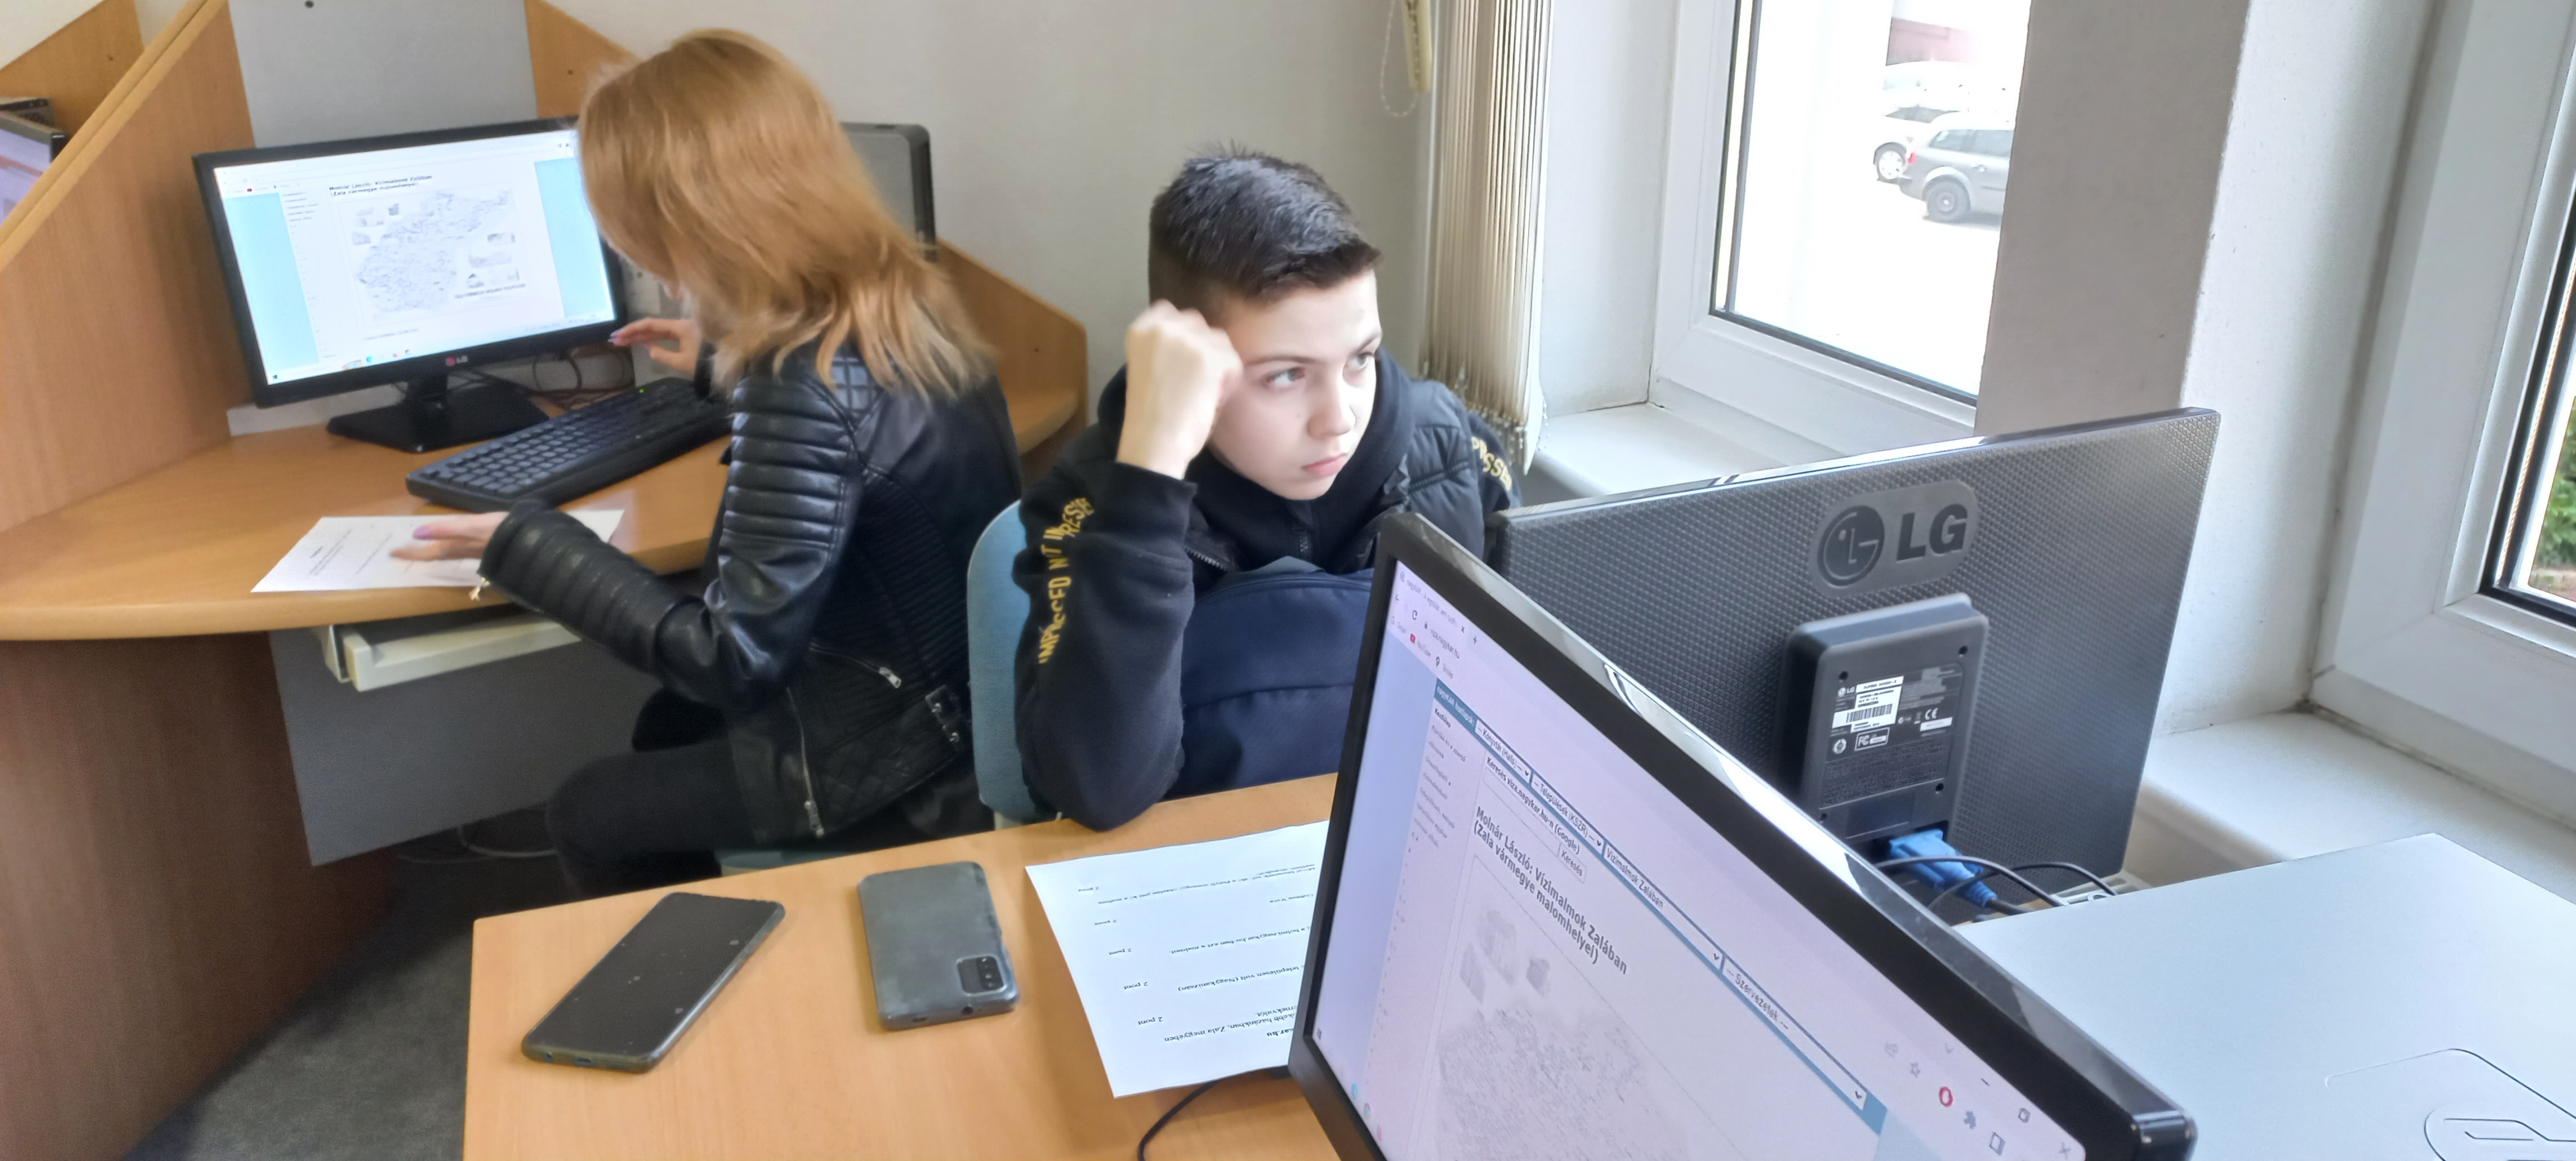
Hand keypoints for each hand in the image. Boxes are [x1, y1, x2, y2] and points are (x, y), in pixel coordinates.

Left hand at [391, 512, 506, 561]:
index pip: (428, 552)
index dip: (411, 553)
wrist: (534, 540)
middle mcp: (464, 550)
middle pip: (437, 554)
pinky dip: (451, 546)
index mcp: (458, 546)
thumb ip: (445, 529)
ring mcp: (476, 550)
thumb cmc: (501, 531)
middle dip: (419, 553)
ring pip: (448, 552)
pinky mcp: (488, 547)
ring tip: (423, 549)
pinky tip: (456, 544)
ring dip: (434, 551)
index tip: (392, 554)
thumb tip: (417, 534)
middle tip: (402, 553)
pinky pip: (460, 549)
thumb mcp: (471, 527)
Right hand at [611, 316, 702, 373]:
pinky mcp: (688, 335)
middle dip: (634, 333)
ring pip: (659, 330)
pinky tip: (643, 343)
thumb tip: (647, 347)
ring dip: (642, 336)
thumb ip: (662, 354)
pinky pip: (667, 335)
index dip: (633, 329)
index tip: (618, 335)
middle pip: (653, 326)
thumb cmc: (705, 363)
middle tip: (616, 340)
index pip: (651, 324)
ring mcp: (685, 329)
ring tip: (624, 342)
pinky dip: (654, 339)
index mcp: (680, 327)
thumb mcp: (681, 362)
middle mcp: (681, 324)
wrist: (729, 365)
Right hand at [1115, 303, 1241, 478]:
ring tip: (1202, 392)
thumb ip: (1164, 347)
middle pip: (1200, 325)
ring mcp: (1187, 340)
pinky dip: (1229, 382)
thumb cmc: (1148, 415)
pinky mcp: (1209, 357)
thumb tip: (1195, 339)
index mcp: (1140, 330)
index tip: (1183, 361)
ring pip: (1220, 342)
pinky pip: (1234, 362)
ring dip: (1219, 364)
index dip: (1184, 335)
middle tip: (1194, 382)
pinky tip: (1211, 400)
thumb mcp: (1146, 367)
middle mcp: (1162, 328)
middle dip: (1203, 349)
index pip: (1169, 311)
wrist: (1152, 443)